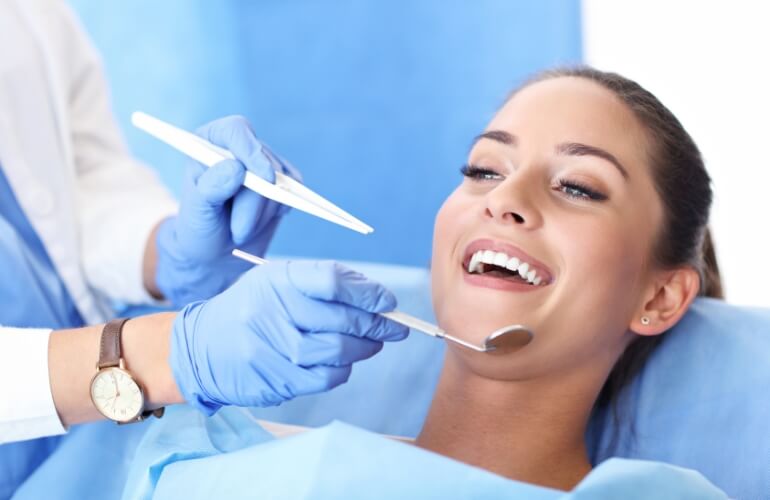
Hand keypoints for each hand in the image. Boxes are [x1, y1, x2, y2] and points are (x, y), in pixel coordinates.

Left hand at [154, 115, 300, 306]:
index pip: (236, 131)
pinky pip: (295, 189)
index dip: (252, 151)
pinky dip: (283, 208)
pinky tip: (264, 220)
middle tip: (238, 231)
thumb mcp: (196, 211)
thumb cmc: (200, 227)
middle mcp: (238, 148)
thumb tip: (238, 168)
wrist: (215, 252)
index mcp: (210, 142)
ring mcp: (263, 164)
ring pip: (281, 181)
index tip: (264, 178)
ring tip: (241, 229)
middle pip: (263, 162)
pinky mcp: (282, 182)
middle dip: (254, 202)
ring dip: (263, 213)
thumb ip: (211, 188)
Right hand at [169, 260, 408, 413]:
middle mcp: (272, 310)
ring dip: (364, 349)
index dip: (368, 293)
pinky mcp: (274, 379)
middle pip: (343, 319)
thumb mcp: (279, 282)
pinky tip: (341, 362)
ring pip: (339, 351)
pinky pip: (325, 377)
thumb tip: (380, 299)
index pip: (333, 281)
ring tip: (371, 344)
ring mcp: (271, 348)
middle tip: (396, 328)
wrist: (201, 347)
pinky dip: (342, 370)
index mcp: (277, 279)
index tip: (387, 302)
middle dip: (379, 325)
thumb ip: (325, 285)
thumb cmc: (252, 309)